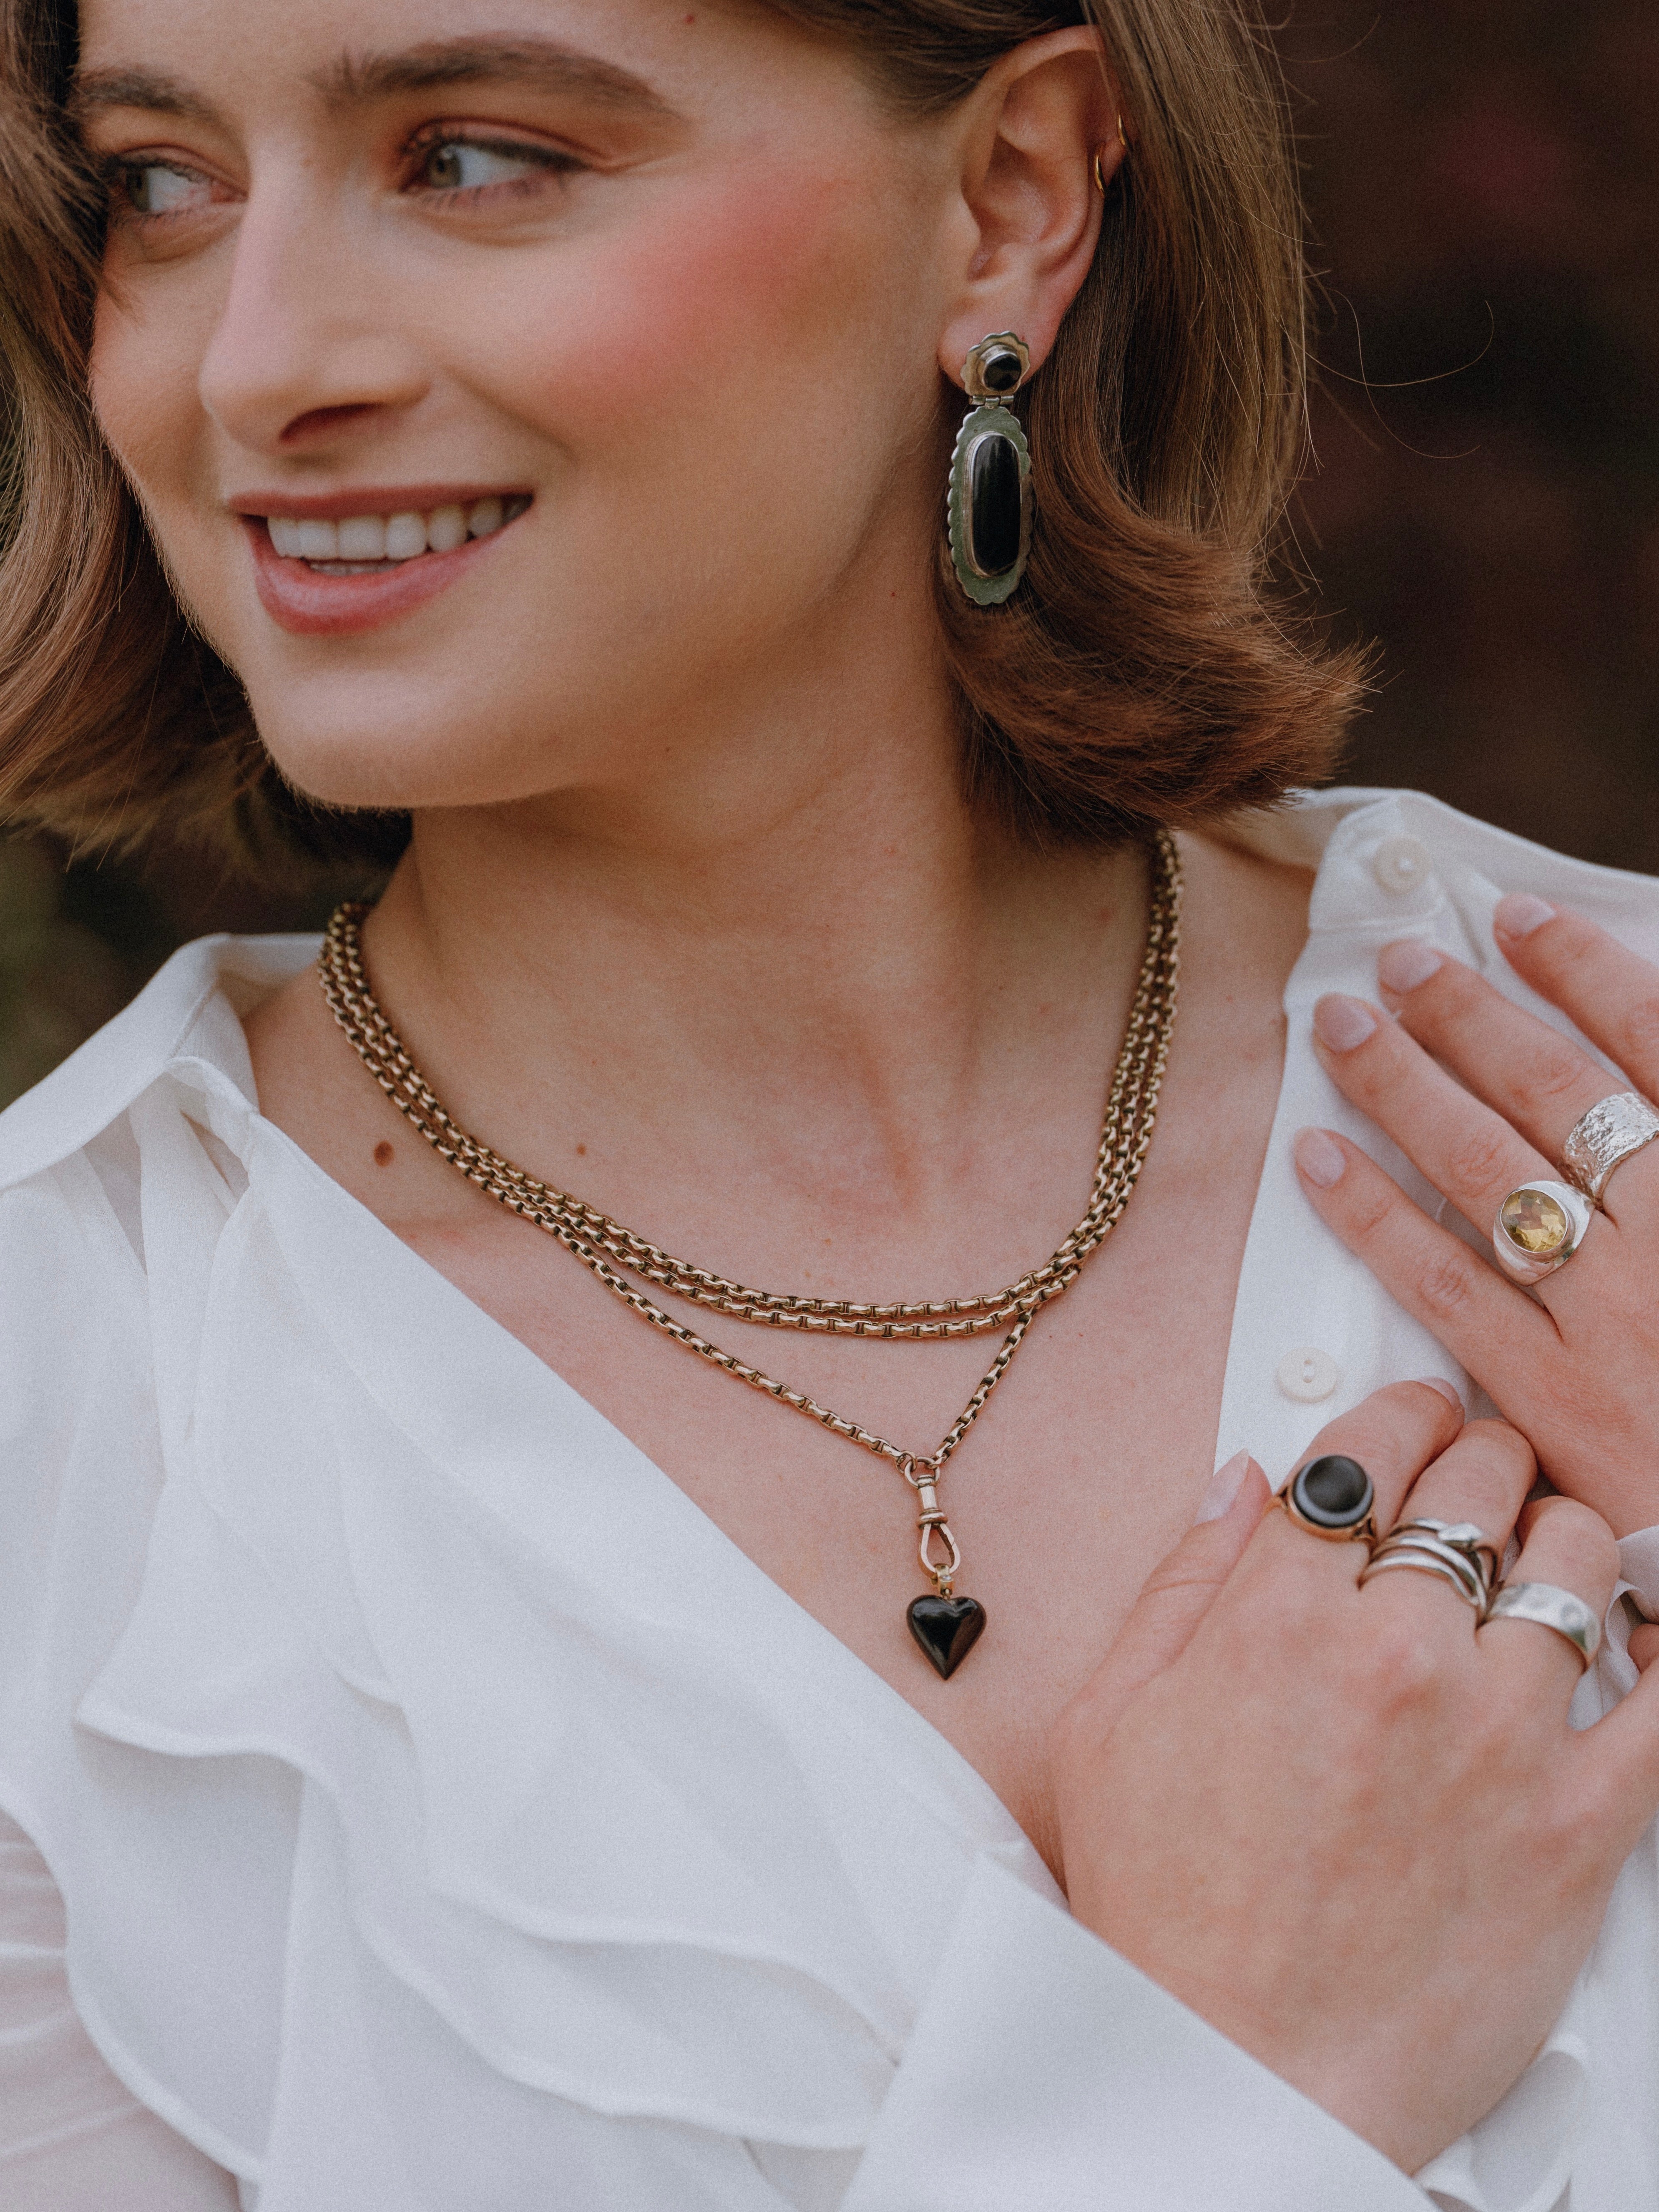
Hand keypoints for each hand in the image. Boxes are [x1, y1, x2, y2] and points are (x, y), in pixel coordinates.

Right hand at [1051, 1383, 1658, 2174]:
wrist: (1239, 2071)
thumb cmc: (1169, 1909)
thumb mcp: (1109, 1721)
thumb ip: (1179, 1583)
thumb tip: (1240, 1481)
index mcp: (1278, 1621)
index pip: (1367, 1449)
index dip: (1399, 1413)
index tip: (1413, 1420)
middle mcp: (1396, 1656)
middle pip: (1478, 1485)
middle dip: (1480, 1462)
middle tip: (1478, 1484)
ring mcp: (1495, 1737)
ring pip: (1577, 1563)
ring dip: (1564, 1540)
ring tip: (1548, 1562)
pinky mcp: (1574, 1826)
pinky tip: (1645, 1640)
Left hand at [1296, 895, 1658, 1539]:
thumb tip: (1636, 1080)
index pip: (1658, 1050)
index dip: (1585, 972)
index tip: (1517, 916)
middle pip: (1558, 1094)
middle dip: (1473, 1011)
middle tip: (1399, 955)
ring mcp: (1611, 1315)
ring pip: (1490, 1169)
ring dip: (1407, 1084)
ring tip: (1345, 1020)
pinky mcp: (1551, 1394)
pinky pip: (1446, 1282)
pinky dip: (1375, 1212)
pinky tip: (1319, 1156)